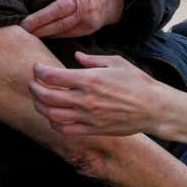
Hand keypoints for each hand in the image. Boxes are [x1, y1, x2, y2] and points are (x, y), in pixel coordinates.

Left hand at [19, 0, 123, 37]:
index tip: (31, 3)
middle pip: (56, 11)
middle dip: (37, 20)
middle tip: (22, 26)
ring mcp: (86, 15)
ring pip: (61, 25)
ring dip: (43, 31)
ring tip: (29, 34)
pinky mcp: (88, 27)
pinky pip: (68, 33)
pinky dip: (55, 35)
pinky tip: (44, 35)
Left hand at [30, 52, 164, 136]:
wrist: (153, 108)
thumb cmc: (137, 82)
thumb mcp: (116, 62)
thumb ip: (92, 60)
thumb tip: (76, 56)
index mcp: (90, 79)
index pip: (53, 76)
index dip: (39, 71)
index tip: (37, 68)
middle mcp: (85, 99)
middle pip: (47, 96)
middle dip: (34, 88)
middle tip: (33, 83)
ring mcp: (88, 117)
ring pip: (52, 115)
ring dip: (41, 107)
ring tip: (40, 100)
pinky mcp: (93, 130)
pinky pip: (65, 130)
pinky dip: (55, 123)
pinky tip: (54, 116)